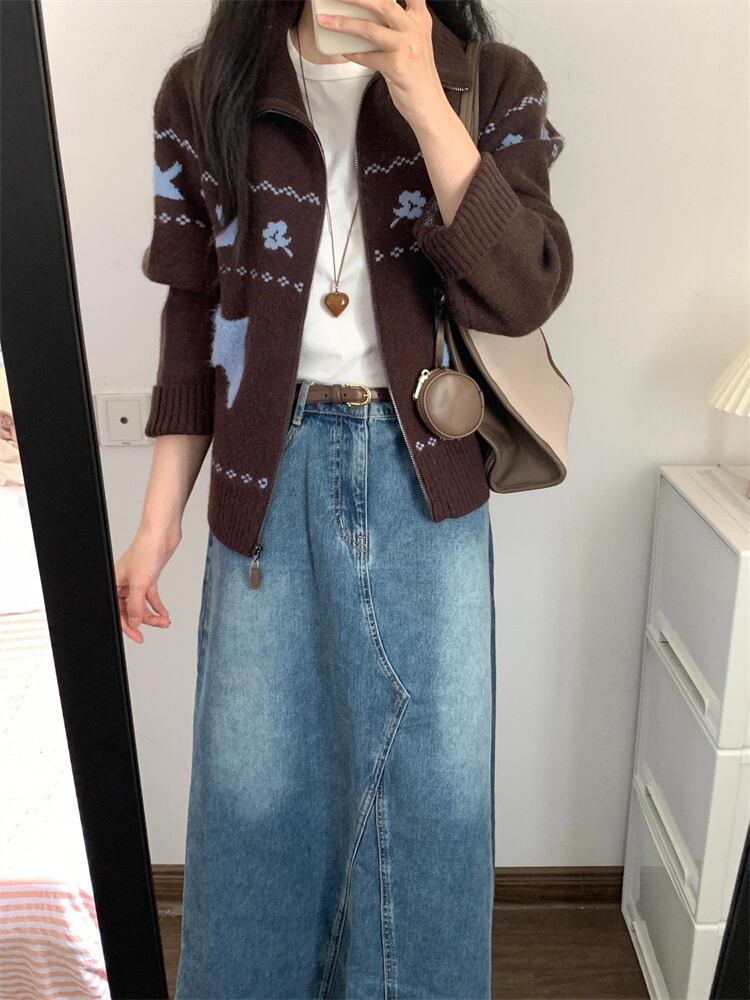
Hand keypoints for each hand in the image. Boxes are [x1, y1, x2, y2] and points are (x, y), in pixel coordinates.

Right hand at [114, 523, 180, 643]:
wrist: (162, 533)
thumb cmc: (146, 549)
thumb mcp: (141, 583)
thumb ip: (136, 605)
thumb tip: (134, 622)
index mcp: (115, 583)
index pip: (118, 610)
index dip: (128, 625)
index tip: (138, 637)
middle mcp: (124, 583)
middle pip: (130, 609)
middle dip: (144, 620)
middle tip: (158, 626)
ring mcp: (137, 580)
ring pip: (142, 604)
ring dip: (153, 614)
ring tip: (164, 621)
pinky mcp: (149, 577)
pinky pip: (150, 597)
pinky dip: (158, 606)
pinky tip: (164, 613)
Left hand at [316, 0, 449, 129]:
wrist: (429, 105)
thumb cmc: (417, 74)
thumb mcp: (414, 42)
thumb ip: (396, 26)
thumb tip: (363, 16)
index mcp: (420, 19)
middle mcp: (415, 29)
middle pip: (383, 3)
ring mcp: (407, 47)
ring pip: (369, 28)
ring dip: (343, 23)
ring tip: (325, 20)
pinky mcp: (398, 67)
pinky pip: (367, 57)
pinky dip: (351, 54)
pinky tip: (340, 50)